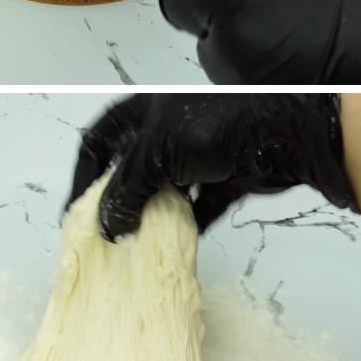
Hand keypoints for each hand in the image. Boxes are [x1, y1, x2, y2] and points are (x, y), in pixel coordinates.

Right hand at [68, 93, 356, 240]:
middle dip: (119, 204)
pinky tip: (174, 249)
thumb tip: (106, 225)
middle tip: (107, 237)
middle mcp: (168, 132)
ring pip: (164, 195)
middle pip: (131, 172)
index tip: (75, 211)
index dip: (82, 175)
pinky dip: (186, 229)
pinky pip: (197, 210)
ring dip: (152, 220)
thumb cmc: (222, 125)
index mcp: (145, 112)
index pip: (99, 142)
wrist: (285, 135)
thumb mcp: (157, 154)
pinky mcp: (224, 180)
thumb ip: (125, 190)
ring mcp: (198, 157)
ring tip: (137, 248)